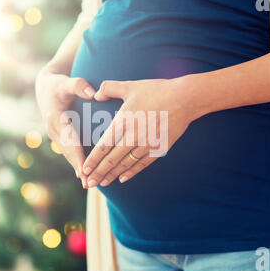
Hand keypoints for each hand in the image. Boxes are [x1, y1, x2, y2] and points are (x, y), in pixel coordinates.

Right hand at [35, 68, 95, 186]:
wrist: (45, 89)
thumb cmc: (58, 85)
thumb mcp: (65, 81)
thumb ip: (79, 85)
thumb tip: (93, 93)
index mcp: (55, 118)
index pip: (68, 139)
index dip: (77, 154)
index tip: (84, 168)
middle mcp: (53, 130)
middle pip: (67, 151)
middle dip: (78, 167)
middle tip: (88, 182)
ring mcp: (55, 135)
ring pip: (67, 154)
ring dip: (77, 168)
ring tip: (88, 183)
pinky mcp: (59, 137)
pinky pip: (68, 151)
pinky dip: (76, 162)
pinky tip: (85, 173)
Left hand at [82, 77, 196, 187]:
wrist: (185, 99)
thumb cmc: (157, 90)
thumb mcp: (130, 86)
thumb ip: (109, 88)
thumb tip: (96, 94)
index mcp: (124, 122)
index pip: (103, 146)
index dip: (92, 160)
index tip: (83, 169)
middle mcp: (134, 137)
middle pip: (112, 160)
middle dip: (98, 173)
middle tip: (88, 184)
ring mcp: (147, 145)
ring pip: (125, 164)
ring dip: (112, 175)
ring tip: (102, 183)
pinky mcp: (159, 149)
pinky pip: (142, 164)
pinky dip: (131, 172)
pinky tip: (123, 178)